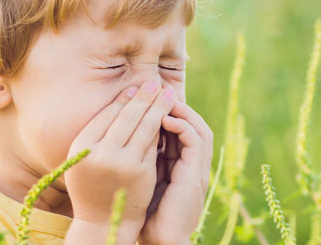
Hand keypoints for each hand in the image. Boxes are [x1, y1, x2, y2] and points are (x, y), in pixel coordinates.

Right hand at [64, 80, 177, 244]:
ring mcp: (123, 163)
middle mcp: (100, 152)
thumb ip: (96, 134)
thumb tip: (122, 100)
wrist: (102, 222)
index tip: (134, 87)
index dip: (123, 99)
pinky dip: (161, 128)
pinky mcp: (141, 172)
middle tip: (154, 82)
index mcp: (81, 146)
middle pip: (127, 116)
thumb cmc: (91, 186)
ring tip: (167, 93)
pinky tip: (168, 116)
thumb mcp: (82, 159)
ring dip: (157, 107)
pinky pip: (153, 144)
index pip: (107, 115)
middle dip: (144, 96)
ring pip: (144, 127)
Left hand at [138, 100, 213, 244]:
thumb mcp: (142, 180)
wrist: (160, 239)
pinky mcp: (196, 175)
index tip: (147, 98)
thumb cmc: (145, 215)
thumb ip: (140, 160)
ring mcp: (196, 170)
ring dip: (182, 111)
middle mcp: (192, 165)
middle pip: (192, 125)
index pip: (179, 130)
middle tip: (156, 90)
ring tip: (162, 99)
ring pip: (199, 129)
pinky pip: (196, 142)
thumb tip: (121, 137)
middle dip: (175, 106)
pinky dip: (183, 126)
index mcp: (181, 166)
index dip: (166, 112)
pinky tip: (164, 119)